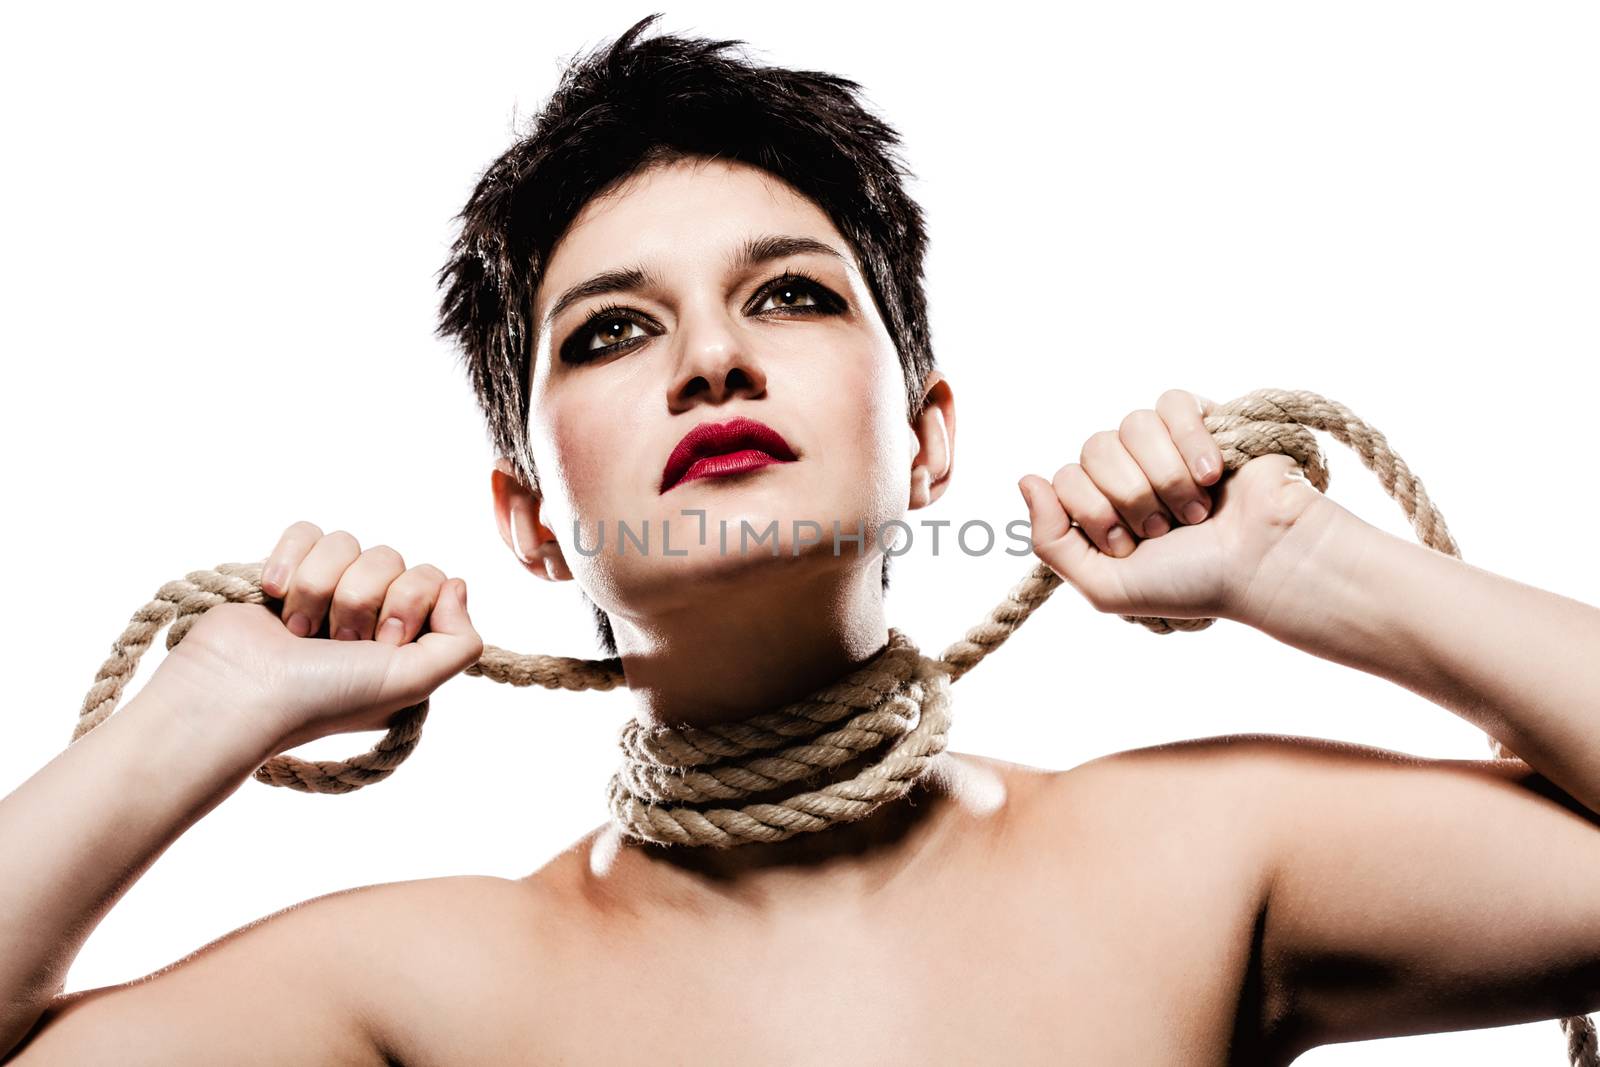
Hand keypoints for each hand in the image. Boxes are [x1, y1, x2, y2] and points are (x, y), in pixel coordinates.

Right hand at [142, 522, 484, 754]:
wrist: (239, 692)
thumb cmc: (323, 697)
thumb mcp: (412, 683)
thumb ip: (459, 642)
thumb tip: (456, 585)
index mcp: (401, 641)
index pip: (432, 579)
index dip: (407, 603)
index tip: (381, 643)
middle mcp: (366, 615)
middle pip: (389, 557)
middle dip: (359, 599)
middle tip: (335, 641)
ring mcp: (323, 592)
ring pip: (346, 542)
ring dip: (319, 587)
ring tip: (299, 630)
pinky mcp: (283, 572)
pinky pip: (305, 532)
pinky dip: (289, 560)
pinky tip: (274, 595)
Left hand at [1018, 389, 1344, 624]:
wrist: (1263, 564)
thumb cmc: (1190, 582)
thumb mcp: (1105, 585)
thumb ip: (1050, 542)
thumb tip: (1026, 479)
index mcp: (1101, 508)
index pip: (1065, 479)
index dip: (1095, 512)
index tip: (1130, 546)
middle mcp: (1129, 472)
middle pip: (1094, 448)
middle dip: (1131, 496)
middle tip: (1167, 529)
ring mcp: (1166, 446)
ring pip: (1132, 424)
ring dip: (1164, 475)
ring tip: (1195, 509)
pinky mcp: (1206, 421)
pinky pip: (1172, 403)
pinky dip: (1190, 439)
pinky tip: (1212, 474)